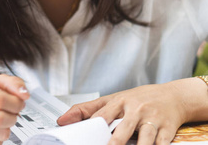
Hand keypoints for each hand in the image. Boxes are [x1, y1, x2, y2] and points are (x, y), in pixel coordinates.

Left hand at [57, 80, 199, 144]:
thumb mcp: (112, 100)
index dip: (94, 126)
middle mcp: (135, 110)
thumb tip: (62, 120)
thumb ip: (87, 109)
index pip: (103, 115)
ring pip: (145, 137)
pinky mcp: (168, 129)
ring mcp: (152, 119)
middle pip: (124, 128)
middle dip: (116, 142)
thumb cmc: (138, 99)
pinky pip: (162, 142)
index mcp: (119, 102)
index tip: (84, 137)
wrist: (173, 96)